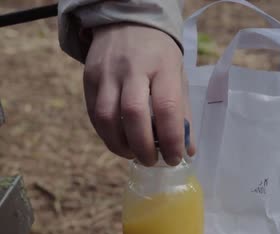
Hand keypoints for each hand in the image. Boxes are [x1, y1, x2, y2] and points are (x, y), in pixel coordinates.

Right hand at [84, 24, 194, 165]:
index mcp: (162, 67)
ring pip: (107, 117)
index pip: (167, 107)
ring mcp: (107, 73)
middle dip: (144, 146)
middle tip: (152, 161)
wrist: (127, 23)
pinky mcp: (88, 79)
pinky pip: (94, 115)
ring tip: (135, 155)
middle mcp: (132, 69)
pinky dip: (107, 135)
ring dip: (121, 145)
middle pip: (133, 114)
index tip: (175, 158)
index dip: (171, 139)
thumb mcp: (178, 77)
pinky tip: (120, 142)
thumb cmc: (159, 56)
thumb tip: (188, 150)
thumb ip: (182, 114)